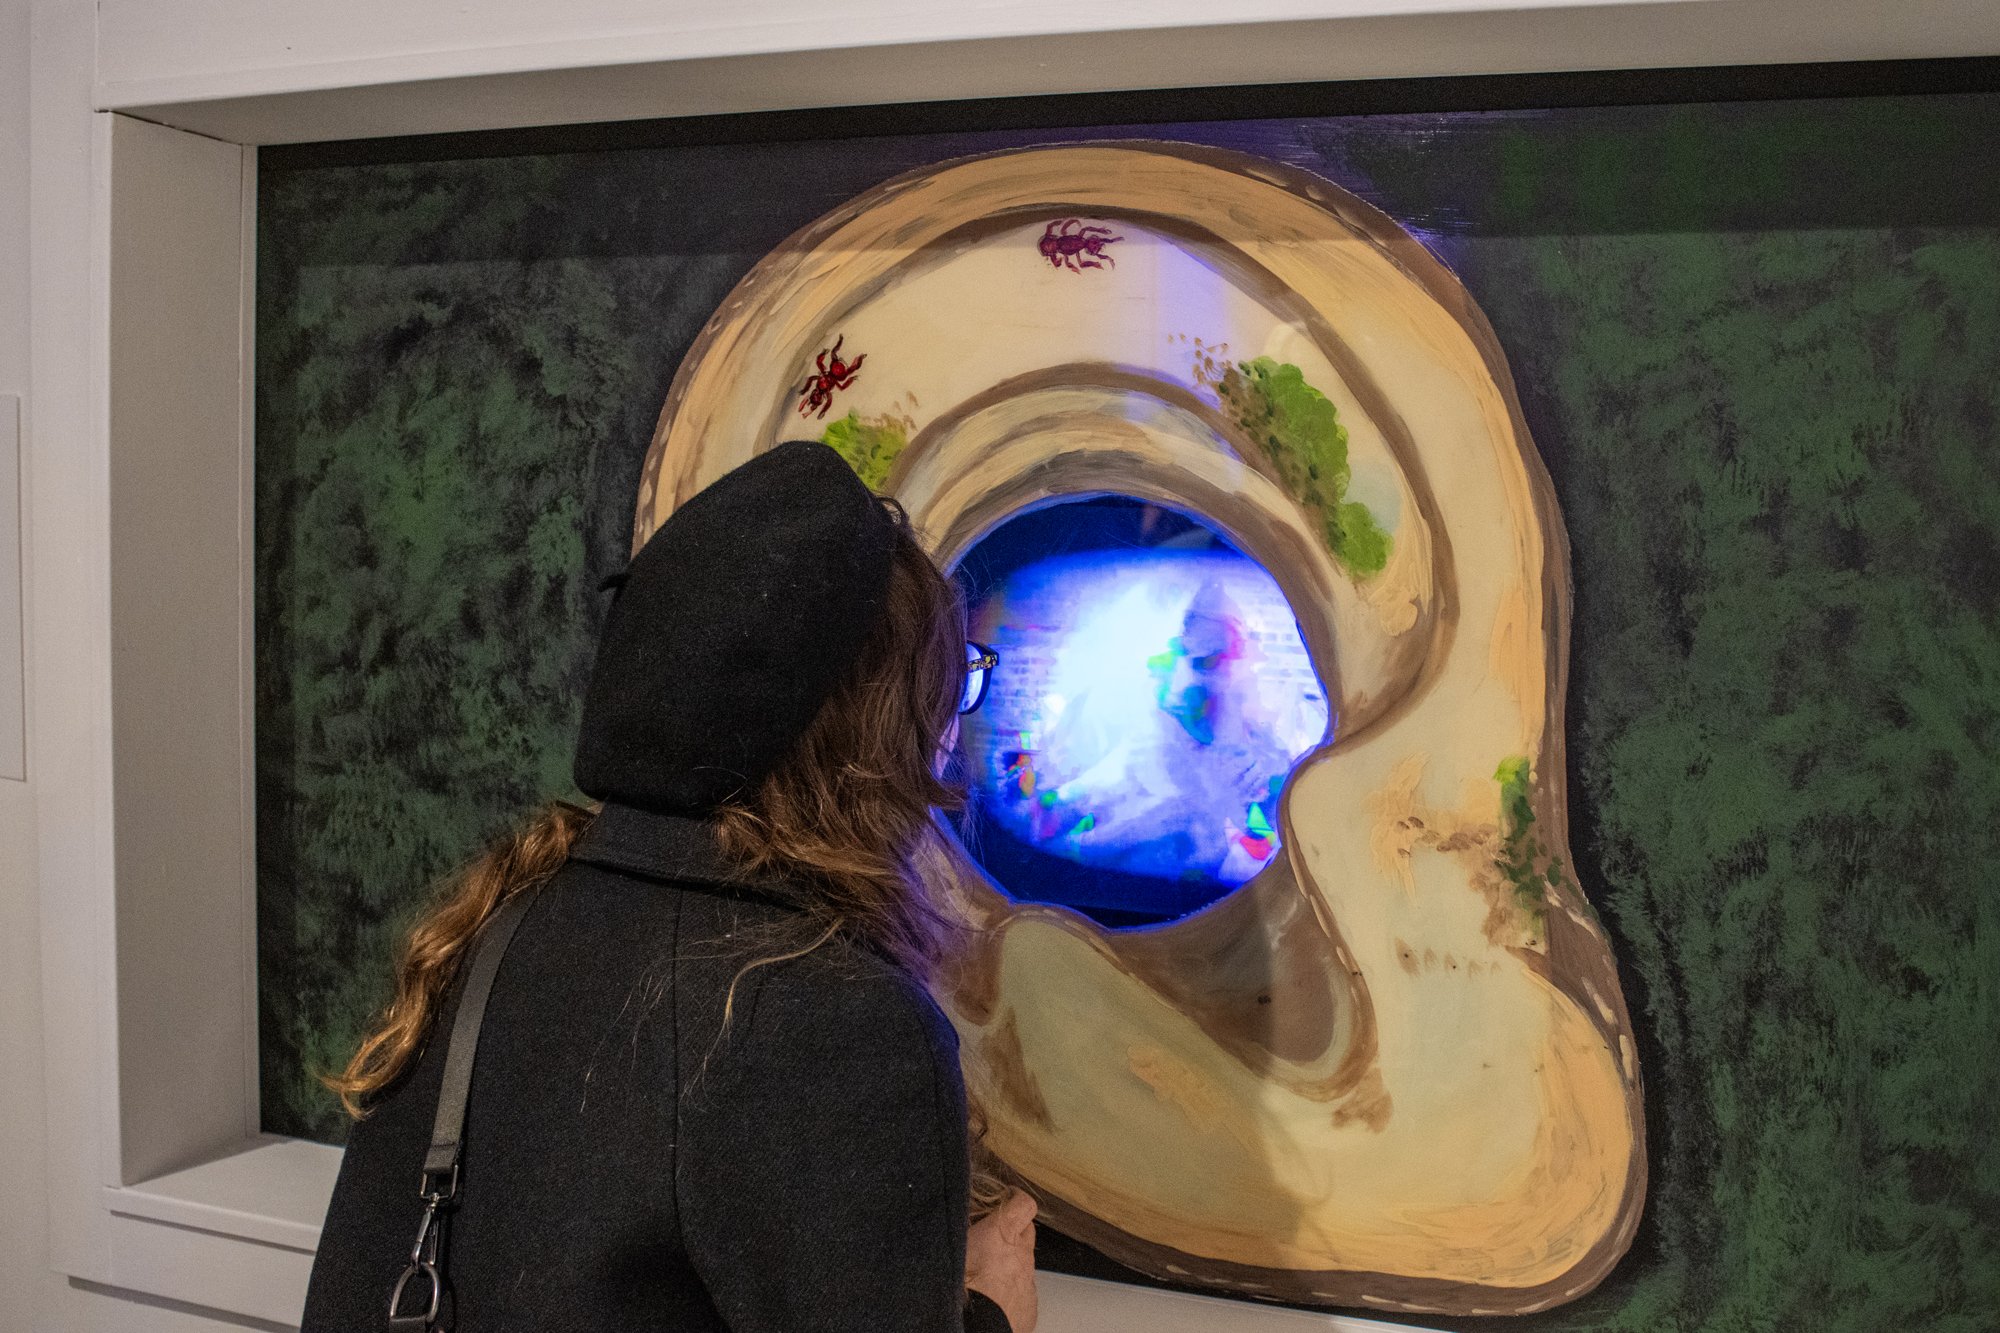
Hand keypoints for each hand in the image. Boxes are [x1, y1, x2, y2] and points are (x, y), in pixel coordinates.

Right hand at [965, 1189, 1037, 1331]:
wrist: (975, 1328)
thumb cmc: (959, 1289)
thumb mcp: (950, 1244)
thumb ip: (959, 1225)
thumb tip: (954, 1213)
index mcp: (1001, 1233)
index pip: (1023, 1203)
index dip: (1016, 1198)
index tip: (1009, 1197)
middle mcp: (1020, 1255)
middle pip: (1026, 1231)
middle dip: (1013, 1229)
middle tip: (992, 1234)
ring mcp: (1027, 1281)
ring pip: (1025, 1262)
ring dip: (1012, 1261)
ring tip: (988, 1271)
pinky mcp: (1029, 1306)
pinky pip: (1024, 1289)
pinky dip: (1013, 1288)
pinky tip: (994, 1296)